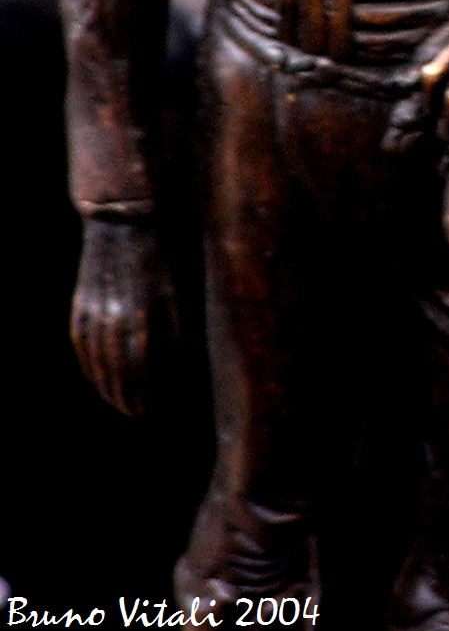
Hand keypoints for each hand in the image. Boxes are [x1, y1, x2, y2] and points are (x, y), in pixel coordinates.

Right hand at [70, 218, 173, 415]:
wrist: (128, 217)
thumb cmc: (169, 250)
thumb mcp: (183, 286)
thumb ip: (180, 324)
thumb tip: (182, 362)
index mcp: (152, 311)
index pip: (148, 364)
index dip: (151, 389)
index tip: (157, 407)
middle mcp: (122, 314)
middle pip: (122, 367)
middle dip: (130, 394)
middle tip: (138, 414)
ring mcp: (98, 309)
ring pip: (100, 359)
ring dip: (109, 386)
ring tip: (120, 405)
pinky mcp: (83, 301)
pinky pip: (83, 343)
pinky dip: (89, 364)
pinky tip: (97, 378)